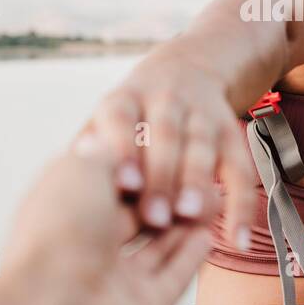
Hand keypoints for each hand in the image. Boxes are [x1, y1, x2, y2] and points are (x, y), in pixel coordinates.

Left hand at [6, 136, 214, 304]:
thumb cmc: (59, 233)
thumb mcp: (80, 169)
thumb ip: (106, 153)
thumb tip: (116, 143)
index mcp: (66, 210)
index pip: (108, 182)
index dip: (138, 165)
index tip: (167, 146)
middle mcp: (88, 246)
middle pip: (134, 215)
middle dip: (165, 194)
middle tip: (197, 173)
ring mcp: (114, 281)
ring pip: (156, 246)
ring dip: (184, 224)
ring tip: (211, 199)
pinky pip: (172, 277)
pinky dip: (190, 257)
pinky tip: (209, 234)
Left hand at [85, 53, 258, 249]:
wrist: (190, 67)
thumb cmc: (133, 116)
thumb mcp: (104, 119)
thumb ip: (88, 150)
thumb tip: (62, 182)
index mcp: (125, 99)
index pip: (122, 119)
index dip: (123, 148)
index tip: (123, 183)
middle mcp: (166, 102)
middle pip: (166, 136)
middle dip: (162, 175)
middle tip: (155, 215)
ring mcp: (203, 117)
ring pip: (203, 149)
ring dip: (198, 183)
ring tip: (192, 215)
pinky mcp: (232, 136)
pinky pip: (241, 173)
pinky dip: (241, 207)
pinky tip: (236, 237)